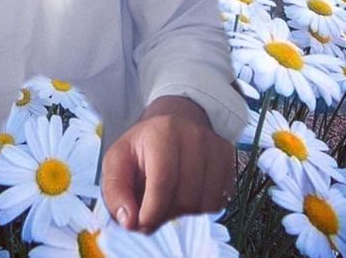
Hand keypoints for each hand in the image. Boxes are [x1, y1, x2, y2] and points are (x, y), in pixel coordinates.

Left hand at [101, 95, 234, 233]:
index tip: (140, 223)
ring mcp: (216, 147)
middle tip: (152, 206)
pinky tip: (187, 191)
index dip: (151, 212)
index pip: (162, 184)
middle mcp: (194, 136)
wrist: (175, 123)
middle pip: (185, 198)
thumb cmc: (144, 146)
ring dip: (183, 211)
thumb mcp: (118, 160)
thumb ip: (115, 191)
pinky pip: (218, 202)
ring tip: (169, 195)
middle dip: (165, 213)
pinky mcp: (230, 160)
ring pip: (203, 204)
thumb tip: (129, 221)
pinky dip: (200, 207)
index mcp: (163, 132)